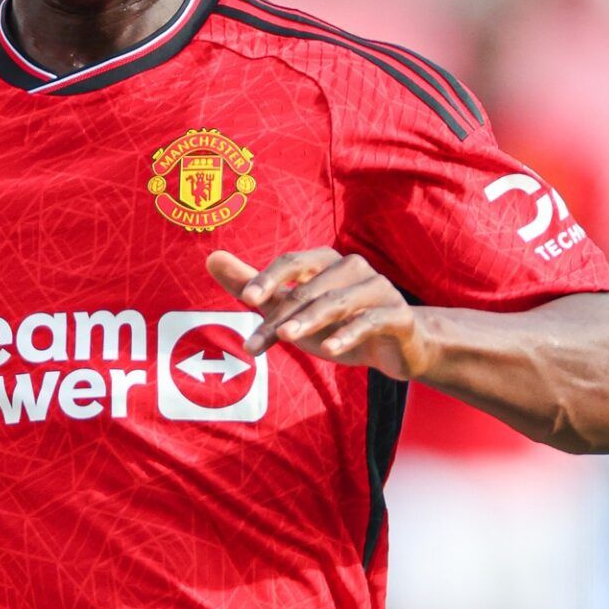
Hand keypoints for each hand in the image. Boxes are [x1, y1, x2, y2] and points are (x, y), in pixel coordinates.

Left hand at [206, 248, 431, 381]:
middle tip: (253, 344)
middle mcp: (352, 268)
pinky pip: (371, 320)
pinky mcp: (398, 314)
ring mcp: (378, 289)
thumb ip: (254, 286)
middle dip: (279, 316)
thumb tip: (210, 258)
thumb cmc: (337, 324)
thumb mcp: (291, 308)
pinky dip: (350, 334)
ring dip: (309, 321)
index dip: (268, 279)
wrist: (397, 348)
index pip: (291, 263)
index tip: (246, 299)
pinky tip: (332, 350)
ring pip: (337, 302)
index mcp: (326, 261)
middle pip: (308, 289)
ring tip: (286, 338)